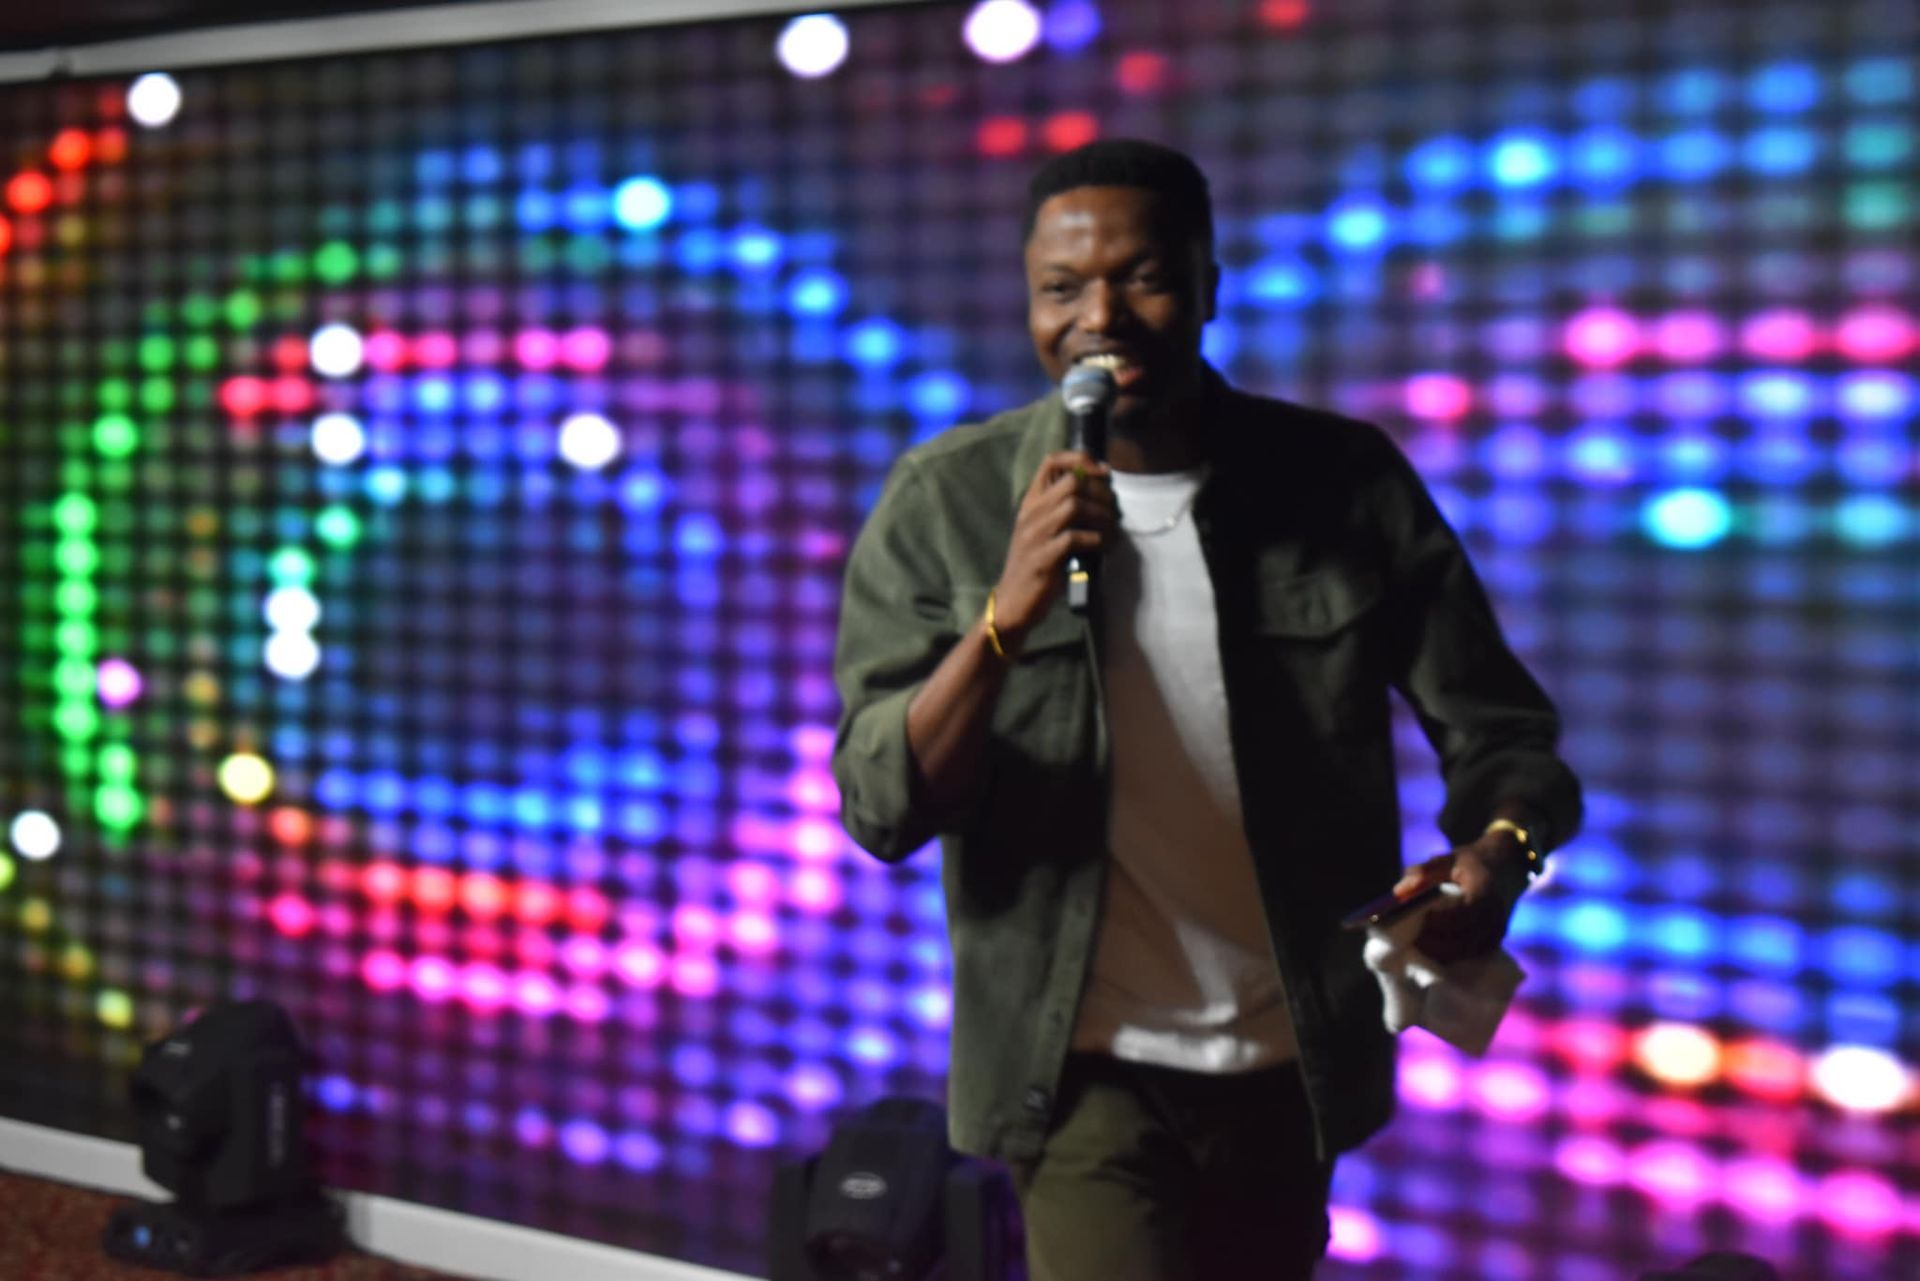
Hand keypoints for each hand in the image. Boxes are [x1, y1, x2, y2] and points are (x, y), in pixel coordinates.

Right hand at [991, 450, 1115, 649]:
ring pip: (1075, 505)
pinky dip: (1097, 540)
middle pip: (1071, 482)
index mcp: (1030, 503)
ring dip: (1102, 516)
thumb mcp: (1042, 532)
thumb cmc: (1033, 567)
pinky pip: (1075, 538)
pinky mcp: (1044, 558)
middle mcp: (1031, 514)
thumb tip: (1098, 492)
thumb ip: (1061, 510)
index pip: (1051, 461)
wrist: (1012, 604)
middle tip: (1113, 509)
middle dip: (1100, 492)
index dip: (1080, 459)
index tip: (1102, 472)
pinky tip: (1104, 547)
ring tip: (1112, 529)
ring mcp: (1035, 535)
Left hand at [1393, 829, 1532, 964]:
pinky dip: (1452, 956)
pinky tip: (1433, 951)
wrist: (1499, 869)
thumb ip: (1421, 873)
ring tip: (1419, 947)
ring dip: (1443, 953)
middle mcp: (1495, 911)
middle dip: (1436, 943)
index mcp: (1483, 887)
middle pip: (1465, 938)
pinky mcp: (1494, 940)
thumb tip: (1399, 891)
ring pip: (1468, 951)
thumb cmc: (1464, 864)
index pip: (1464, 911)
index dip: (1441, 920)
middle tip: (1412, 941)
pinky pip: (1472, 954)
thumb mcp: (1443, 859)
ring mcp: (1497, 928)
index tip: (1420, 920)